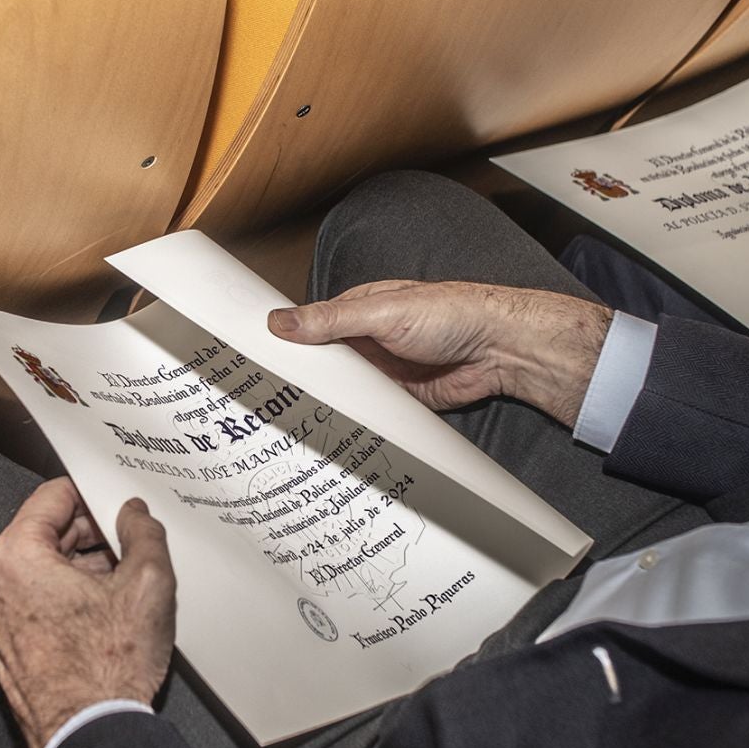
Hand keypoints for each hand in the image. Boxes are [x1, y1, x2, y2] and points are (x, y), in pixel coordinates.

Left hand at [0, 479, 176, 747]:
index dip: (92, 496)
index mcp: (14, 556)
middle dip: (88, 537)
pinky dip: (61, 599)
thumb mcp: (147, 584)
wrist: (88, 737)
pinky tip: (99, 616)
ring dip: (77, 570)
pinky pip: (29, 602)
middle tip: (128, 550)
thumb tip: (133, 513)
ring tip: (120, 588)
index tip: (117, 507)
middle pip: (43, 534)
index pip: (52, 497)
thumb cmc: (109, 667)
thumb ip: (143, 532)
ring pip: (38, 570)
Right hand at [268, 280, 611, 426]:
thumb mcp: (382, 313)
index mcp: (357, 311)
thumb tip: (278, 321)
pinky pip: (367, 414)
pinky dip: (351, 423)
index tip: (246, 361)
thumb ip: (331, 321)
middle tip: (254, 404)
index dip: (280, 344)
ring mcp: (382, 373)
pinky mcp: (399, 400)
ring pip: (341, 392)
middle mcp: (366, 342)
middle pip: (321, 365)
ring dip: (322, 405)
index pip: (307, 328)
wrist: (501, 350)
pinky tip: (325, 436)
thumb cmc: (451, 314)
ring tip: (280, 427)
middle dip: (296, 381)